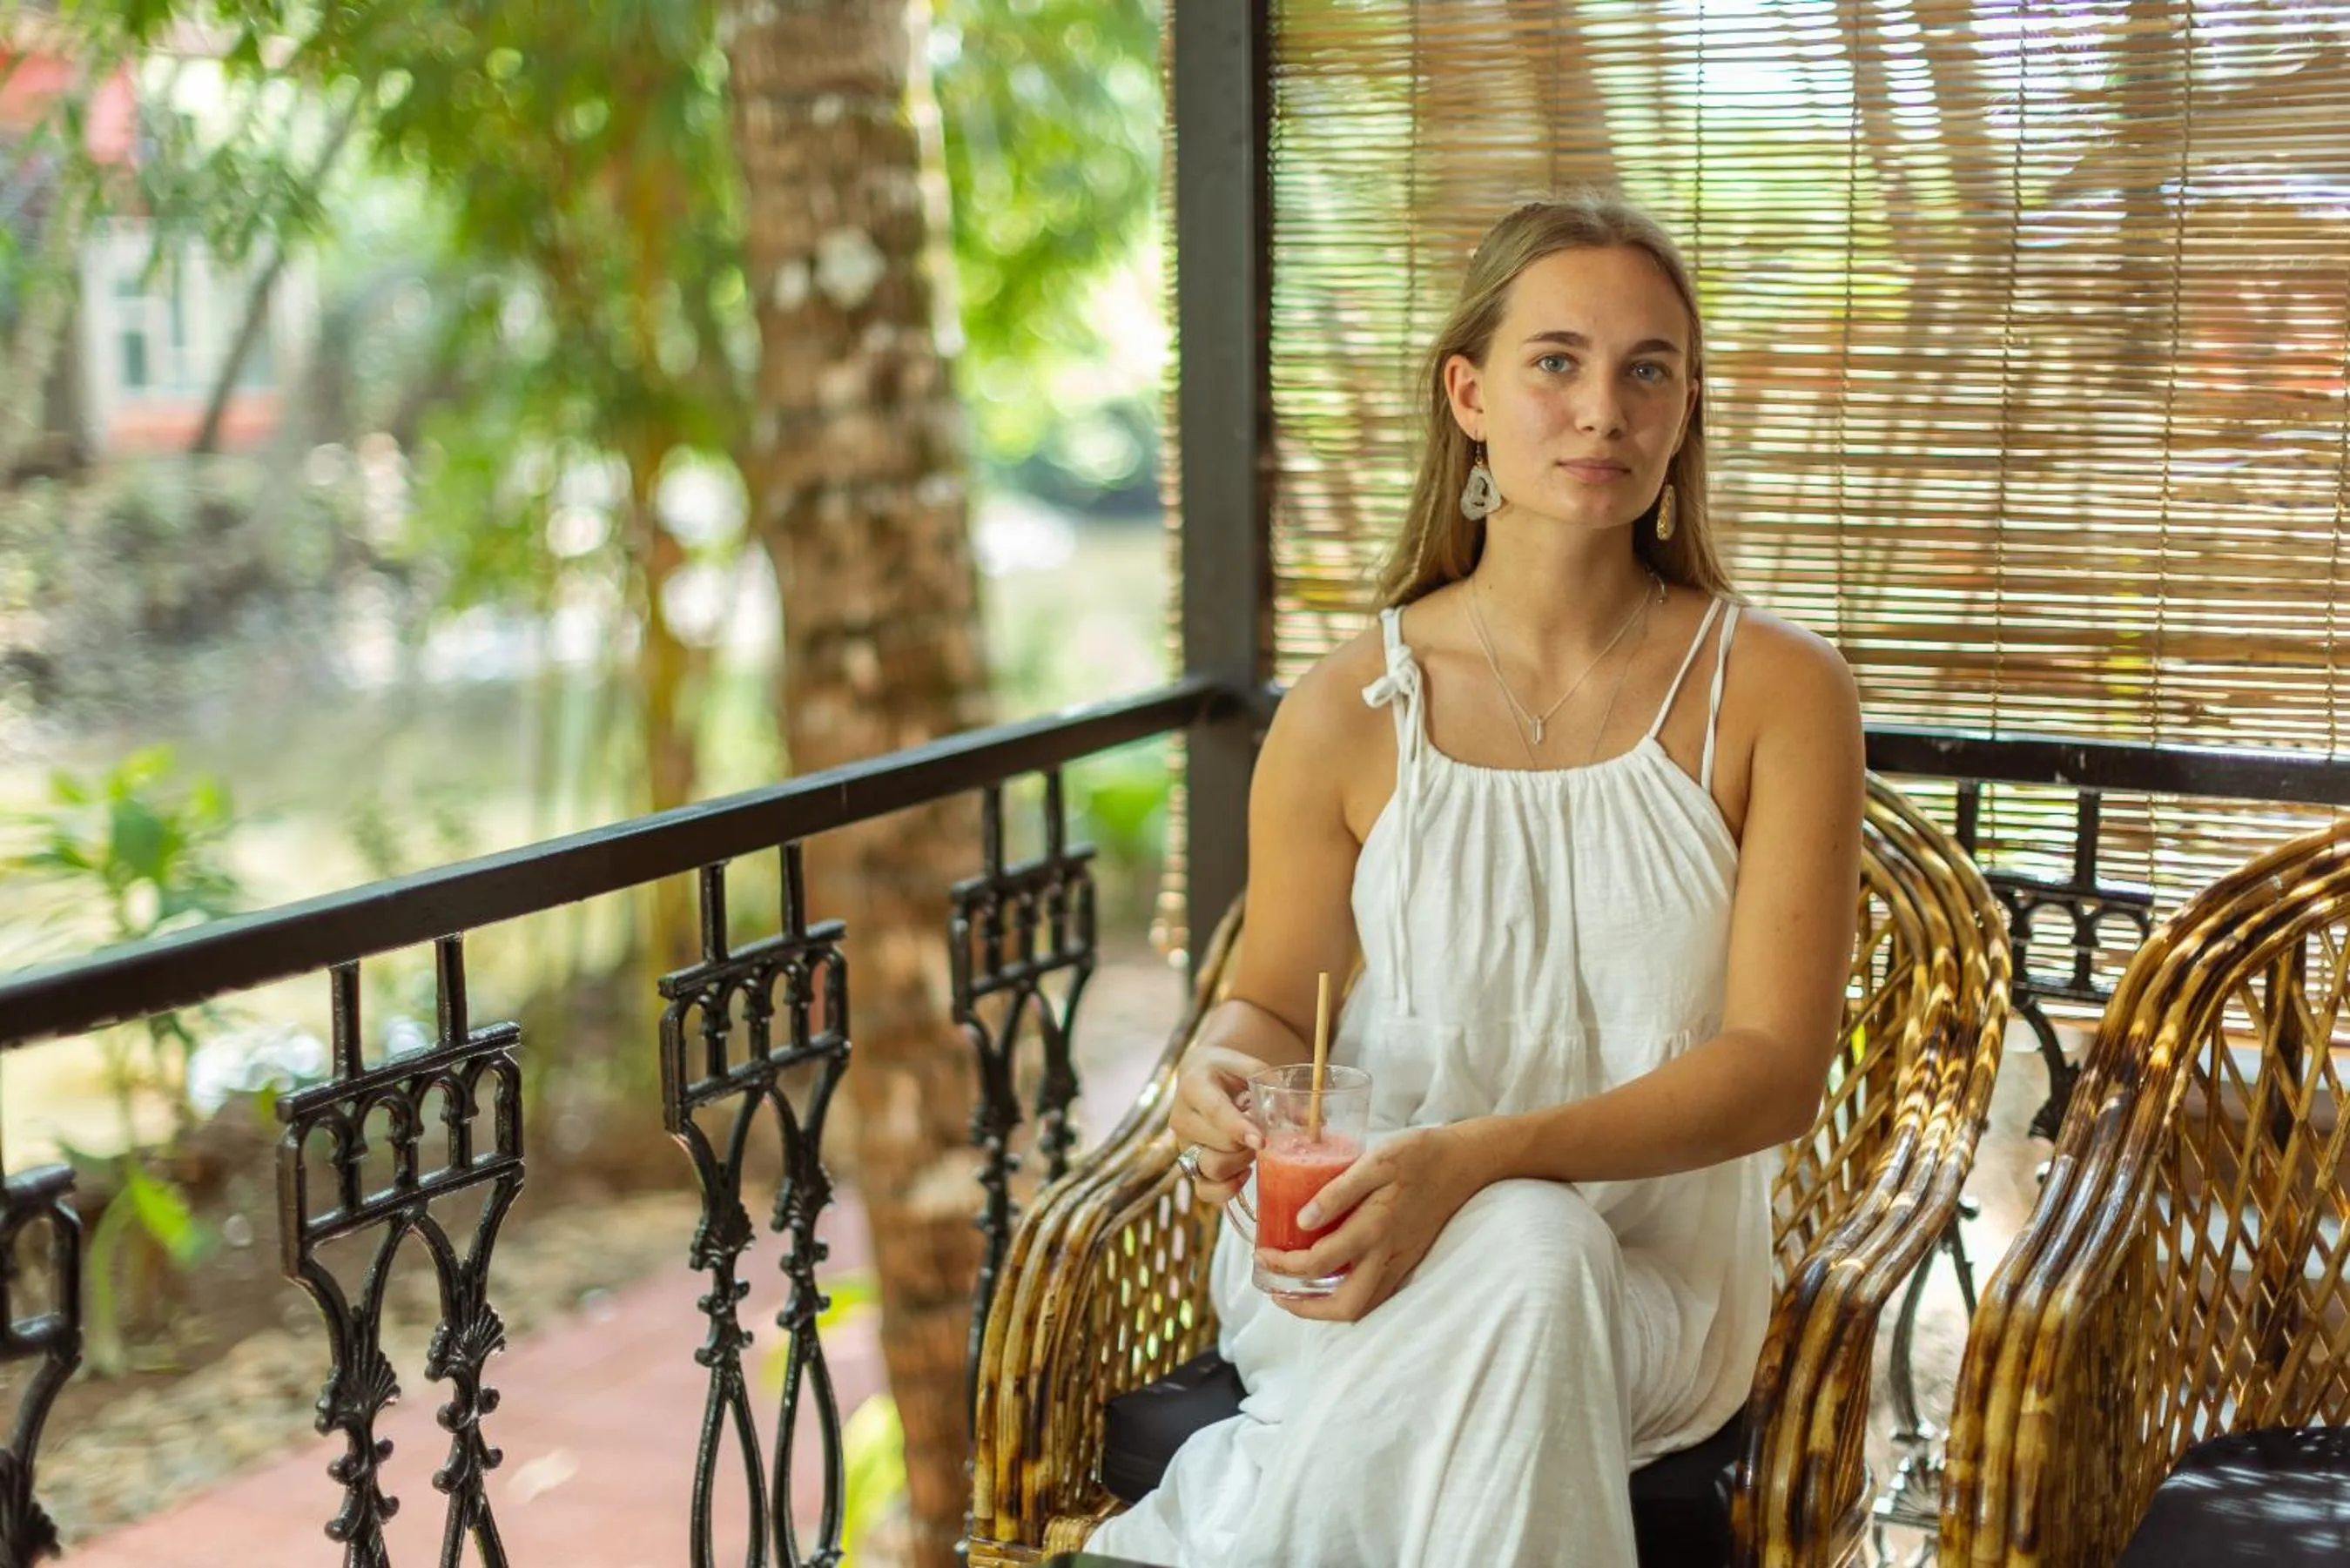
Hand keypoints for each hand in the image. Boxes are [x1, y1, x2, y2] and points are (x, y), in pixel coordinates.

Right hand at [1169, 1044, 1266, 1203]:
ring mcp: (1184, 1144)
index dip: (1238, 1129)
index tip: (1262, 1141)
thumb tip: (1311, 1120)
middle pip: (1220, 1145)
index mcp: (1194, 1086)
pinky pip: (1204, 1190)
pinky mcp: (1188, 1164)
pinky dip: (1227, 1189)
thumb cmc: (1227, 1070)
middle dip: (1249, 1146)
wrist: (1198, 1075)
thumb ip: (1276, 1088)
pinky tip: (1244, 1174)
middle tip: (1264, 1136)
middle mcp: (1182, 1117)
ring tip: (1252, 1150)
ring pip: (1212, 1169)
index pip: (1216, 1112)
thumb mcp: (1248, 1066)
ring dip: (1240, 1164)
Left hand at [1258, 1124, 1482, 1323]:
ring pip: (1363, 1307)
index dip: (1283, 1265)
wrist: (1465, 1162)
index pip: (1318, 1263)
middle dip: (1305, 1309)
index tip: (1262, 1254)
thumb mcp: (1376, 1160)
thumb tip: (1302, 1220)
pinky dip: (1349, 1297)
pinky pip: (1377, 1295)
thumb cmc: (1418, 1154)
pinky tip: (1333, 1279)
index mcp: (1374, 1228)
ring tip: (1298, 1292)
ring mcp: (1401, 1263)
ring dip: (1326, 1309)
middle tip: (1277, 1292)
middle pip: (1344, 1307)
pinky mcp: (1409, 1261)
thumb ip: (1338, 1190)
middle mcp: (1388, 1255)